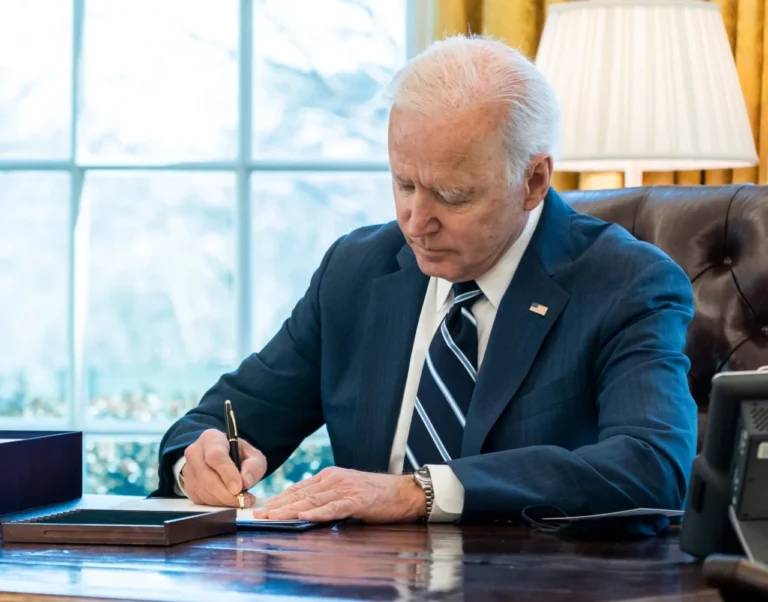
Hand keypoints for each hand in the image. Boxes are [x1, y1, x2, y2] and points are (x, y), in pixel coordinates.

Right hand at [181, 428, 266, 507]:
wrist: (222, 458)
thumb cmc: (238, 455)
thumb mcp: (253, 456)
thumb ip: (253, 467)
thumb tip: (245, 482)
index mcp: (211, 439)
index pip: (216, 456)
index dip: (227, 473)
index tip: (239, 488)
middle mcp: (195, 452)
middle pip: (206, 476)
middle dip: (226, 493)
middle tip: (243, 500)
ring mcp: (188, 469)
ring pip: (203, 490)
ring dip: (223, 500)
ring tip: (241, 500)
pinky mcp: (187, 485)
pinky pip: (200, 499)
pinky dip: (217, 504)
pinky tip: (229, 501)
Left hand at [252, 467, 426, 522]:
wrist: (404, 492)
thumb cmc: (376, 493)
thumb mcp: (347, 489)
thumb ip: (327, 495)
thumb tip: (304, 507)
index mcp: (330, 476)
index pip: (299, 488)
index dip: (279, 498)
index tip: (263, 507)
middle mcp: (335, 479)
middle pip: (301, 494)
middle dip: (277, 505)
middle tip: (259, 514)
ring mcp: (346, 489)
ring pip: (312, 501)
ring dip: (289, 510)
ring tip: (272, 517)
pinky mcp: (357, 501)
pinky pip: (334, 508)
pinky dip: (318, 513)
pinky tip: (304, 517)